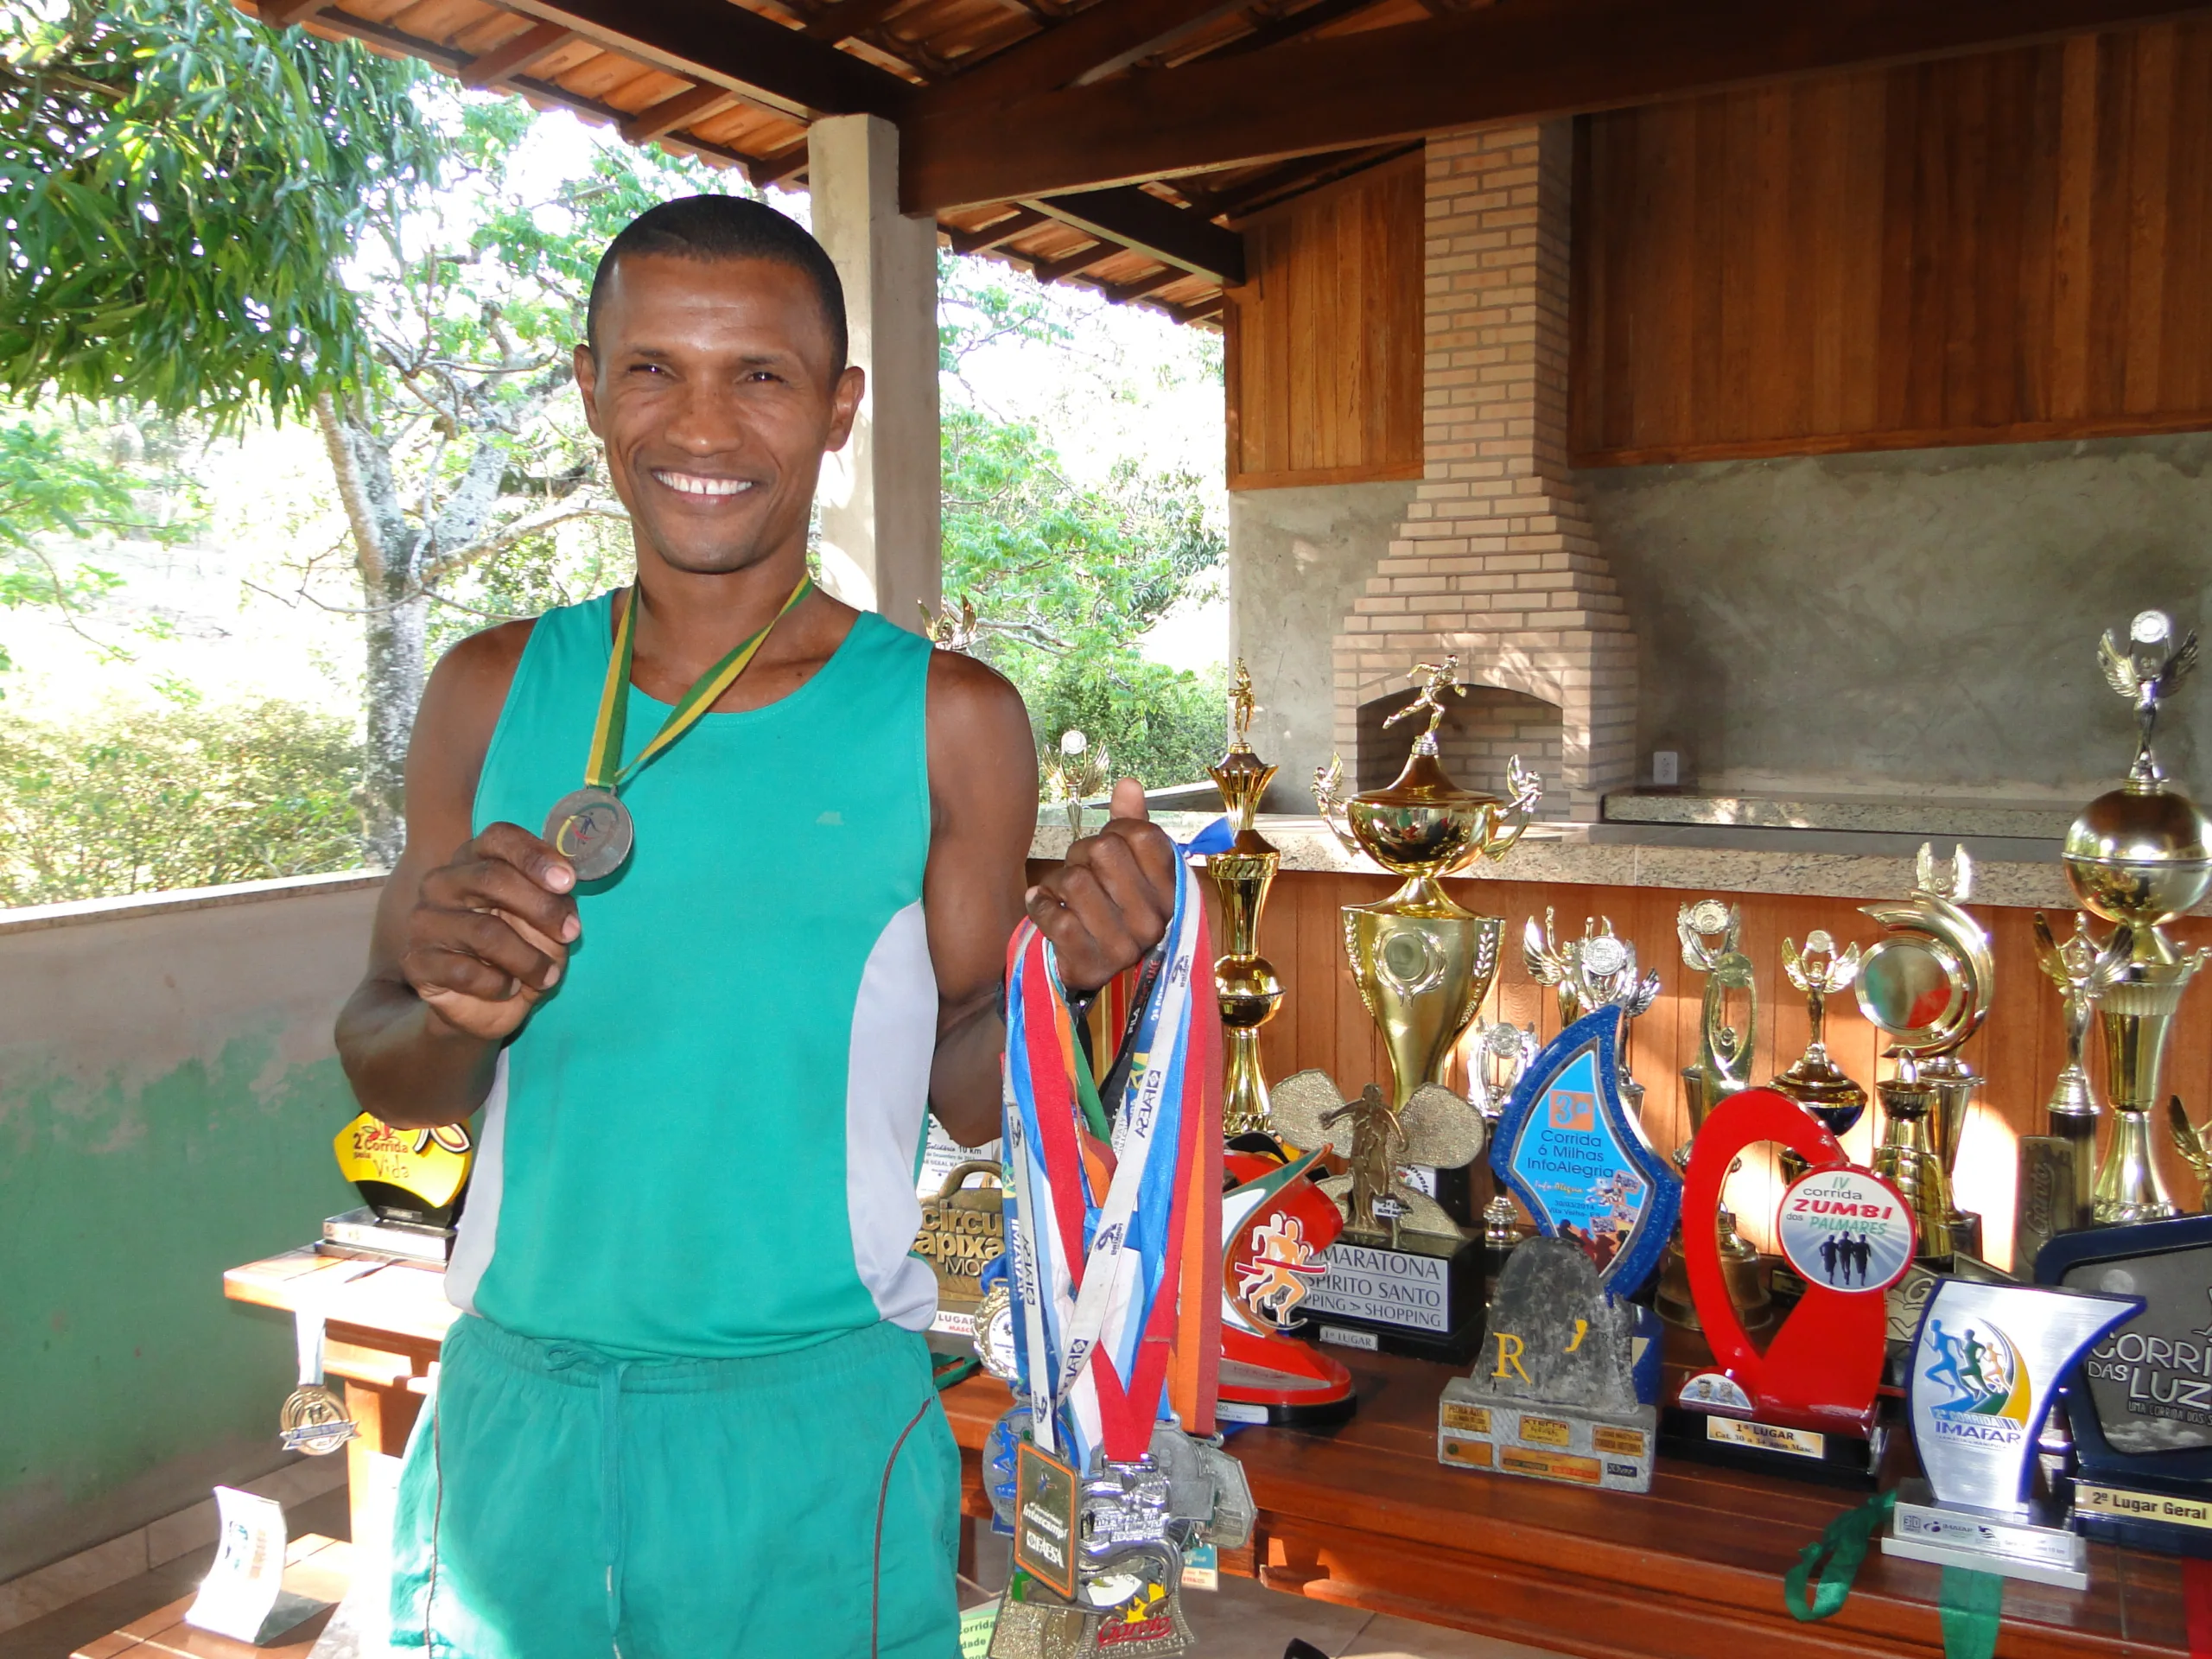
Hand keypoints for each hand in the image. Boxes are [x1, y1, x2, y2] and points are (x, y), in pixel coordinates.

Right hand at [400, 823, 580, 1040]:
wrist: (487, 1004)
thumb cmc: (520, 949)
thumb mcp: (546, 920)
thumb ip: (553, 898)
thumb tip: (563, 886)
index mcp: (475, 859)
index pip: (499, 838)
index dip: (534, 856)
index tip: (567, 882)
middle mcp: (442, 882)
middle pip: (492, 878)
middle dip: (541, 908)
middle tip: (571, 933)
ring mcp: (424, 920)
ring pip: (485, 932)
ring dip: (528, 959)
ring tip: (547, 976)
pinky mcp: (417, 961)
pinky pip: (466, 971)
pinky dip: (499, 984)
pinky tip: (508, 988)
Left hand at [1026, 778, 1176, 993]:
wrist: (1094, 969)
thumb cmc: (1113, 907)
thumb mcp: (1131, 867)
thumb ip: (1132, 824)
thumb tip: (1128, 783)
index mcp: (1171, 891)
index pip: (1141, 834)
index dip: (1115, 831)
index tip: (1110, 848)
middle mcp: (1154, 919)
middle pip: (1103, 850)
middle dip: (1081, 854)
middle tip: (1080, 869)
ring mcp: (1124, 945)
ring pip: (1075, 881)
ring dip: (1058, 881)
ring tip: (1063, 893)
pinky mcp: (1091, 963)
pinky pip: (1055, 916)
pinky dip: (1040, 905)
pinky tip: (1042, 905)